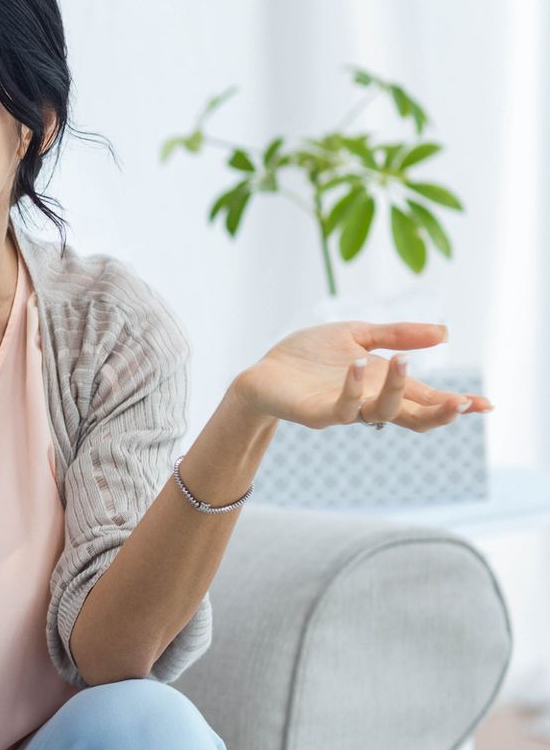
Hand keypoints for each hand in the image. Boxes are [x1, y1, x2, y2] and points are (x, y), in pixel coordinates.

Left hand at [234, 321, 493, 431]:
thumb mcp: (357, 335)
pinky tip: (358, 365)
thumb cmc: (308, 356)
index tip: (487, 404)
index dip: (455, 403)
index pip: (427, 398)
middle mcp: (370, 401)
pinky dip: (353, 388)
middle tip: (463, 403)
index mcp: (384, 385)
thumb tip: (445, 333)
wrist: (264, 370)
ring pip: (383, 412)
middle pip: (414, 416)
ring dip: (398, 390)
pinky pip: (342, 407)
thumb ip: (398, 335)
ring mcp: (346, 410)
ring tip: (405, 362)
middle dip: (440, 412)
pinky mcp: (319, 413)